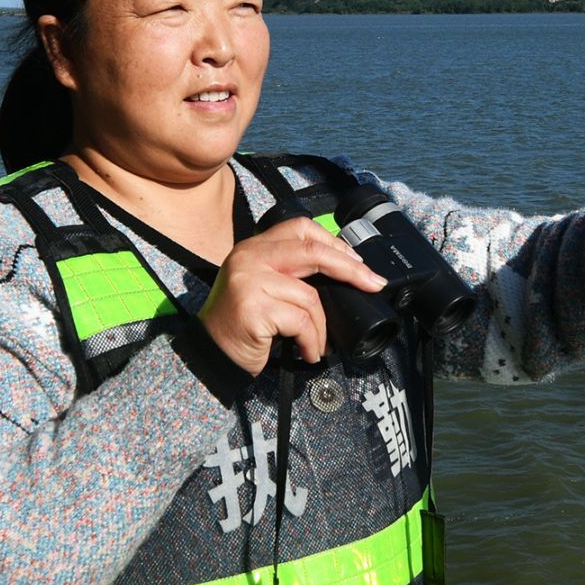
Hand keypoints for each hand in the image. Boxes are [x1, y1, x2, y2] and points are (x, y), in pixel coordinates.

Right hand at [199, 215, 384, 371]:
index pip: (300, 228)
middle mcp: (249, 258)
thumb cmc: (244, 326)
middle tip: (373, 284)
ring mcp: (249, 281)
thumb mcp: (265, 288)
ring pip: (310, 297)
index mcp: (254, 248)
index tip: (357, 262)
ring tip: (316, 345)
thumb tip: (344, 273)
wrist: (210, 356)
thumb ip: (291, 274)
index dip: (333, 243)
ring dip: (321, 328)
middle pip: (313, 252)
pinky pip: (301, 321)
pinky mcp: (254, 307)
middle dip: (351, 269)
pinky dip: (312, 341)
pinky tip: (307, 353)